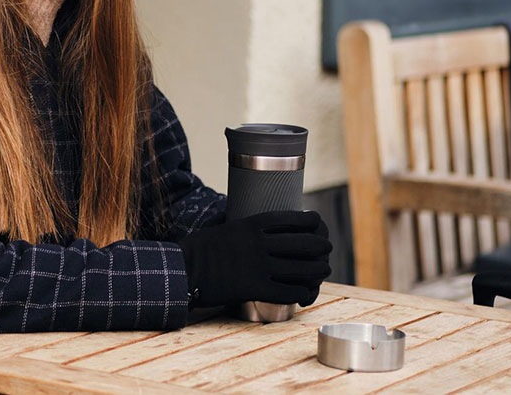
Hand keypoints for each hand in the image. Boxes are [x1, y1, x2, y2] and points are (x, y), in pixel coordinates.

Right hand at [176, 210, 331, 307]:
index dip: (309, 221)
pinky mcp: (254, 287)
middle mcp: (258, 243)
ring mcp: (258, 265)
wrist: (183, 268)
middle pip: (301, 242)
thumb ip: (243, 228)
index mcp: (250, 224)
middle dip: (319, 245)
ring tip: (324, 270)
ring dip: (317, 270)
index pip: (290, 218)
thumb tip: (253, 226)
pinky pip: (287, 290)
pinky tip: (305, 292)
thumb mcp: (224, 228)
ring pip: (300, 267)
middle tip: (326, 248)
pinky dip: (301, 291)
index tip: (318, 221)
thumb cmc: (198, 249)